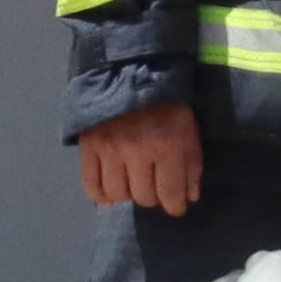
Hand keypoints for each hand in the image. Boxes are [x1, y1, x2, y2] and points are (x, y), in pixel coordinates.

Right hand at [77, 105, 202, 214]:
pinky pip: (90, 183)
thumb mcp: (188, 130)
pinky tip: (109, 197)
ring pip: (118, 193)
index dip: (175, 206)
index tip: (176, 208)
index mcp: (166, 146)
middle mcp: (136, 152)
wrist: (131, 73)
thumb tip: (189, 198)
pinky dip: (99, 195)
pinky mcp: (88, 146)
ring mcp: (109, 150)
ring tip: (134, 186)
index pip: (170, 192)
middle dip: (153, 197)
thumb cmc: (167, 104)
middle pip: (143, 196)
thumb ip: (191, 164)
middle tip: (155, 189)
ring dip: (129, 195)